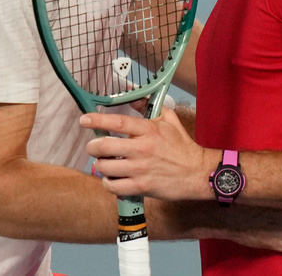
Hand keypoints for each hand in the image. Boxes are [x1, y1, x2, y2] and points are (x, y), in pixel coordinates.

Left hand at [80, 107, 216, 200]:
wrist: (197, 172)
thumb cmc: (181, 145)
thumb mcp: (169, 119)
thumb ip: (149, 105)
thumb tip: (131, 94)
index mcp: (149, 130)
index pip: (117, 122)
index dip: (97, 120)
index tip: (84, 120)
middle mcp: (142, 149)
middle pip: (104, 146)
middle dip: (92, 146)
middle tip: (93, 147)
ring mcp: (140, 169)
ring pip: (105, 167)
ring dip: (100, 165)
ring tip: (105, 163)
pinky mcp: (141, 187)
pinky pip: (113, 187)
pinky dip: (108, 183)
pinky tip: (112, 179)